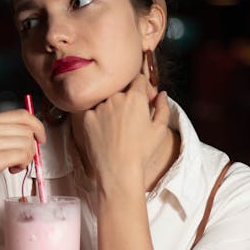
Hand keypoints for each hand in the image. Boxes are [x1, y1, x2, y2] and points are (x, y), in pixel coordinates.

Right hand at [0, 109, 45, 205]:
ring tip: (15, 166)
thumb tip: (26, 135)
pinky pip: (22, 156)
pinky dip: (22, 165)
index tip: (39, 138)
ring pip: (27, 143)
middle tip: (23, 158)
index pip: (23, 114)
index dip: (37, 126)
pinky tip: (12, 170)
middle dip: (32, 145)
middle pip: (28, 129)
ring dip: (27, 157)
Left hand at [77, 75, 169, 189]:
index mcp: (135, 97)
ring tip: (118, 130)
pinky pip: (93, 113)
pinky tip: (106, 134)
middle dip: (128, 100)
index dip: (144, 88)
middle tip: (132, 118)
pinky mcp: (86, 118)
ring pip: (107, 101)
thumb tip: (161, 94)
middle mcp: (115, 97)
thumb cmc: (141, 152)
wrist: (118, 170)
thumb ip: (163, 107)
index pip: (138, 79)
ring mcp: (99, 107)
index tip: (145, 100)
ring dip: (113, 109)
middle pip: (122, 90)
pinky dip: (99, 120)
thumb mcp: (160, 129)